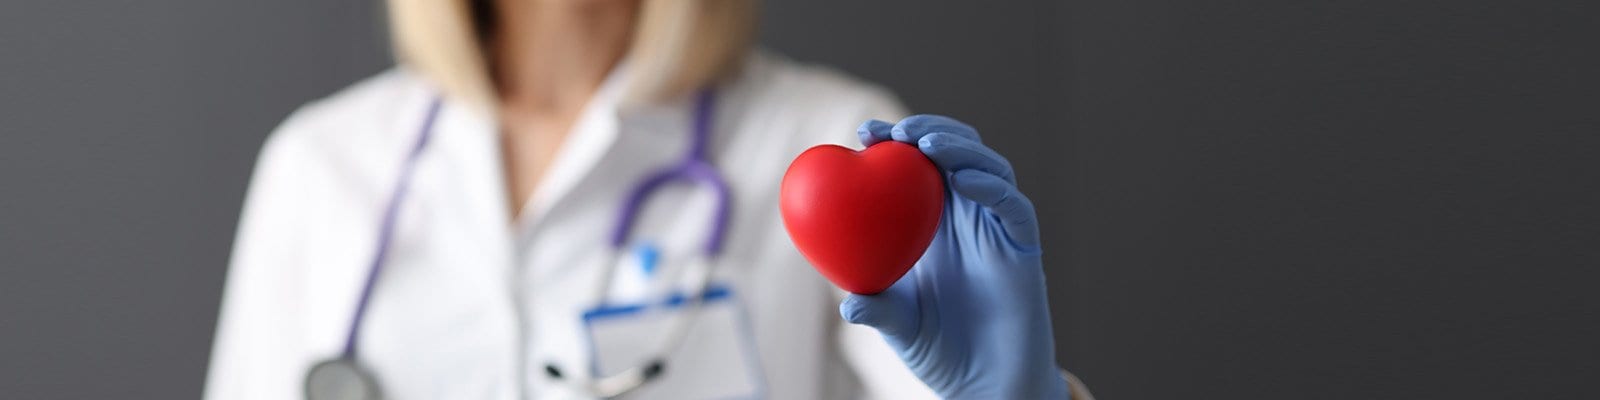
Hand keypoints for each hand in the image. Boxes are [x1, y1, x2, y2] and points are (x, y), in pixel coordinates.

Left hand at [841, 115, 1068, 398]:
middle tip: (894, 131)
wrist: (986, 383)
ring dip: (959, 148)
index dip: (894, 143)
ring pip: (988, 167)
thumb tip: (847, 302)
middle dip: (926, 131)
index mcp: (931, 223)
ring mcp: (997, 229)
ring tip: (926, 145)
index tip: (864, 133)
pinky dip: (991, 187)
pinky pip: (1014, 207)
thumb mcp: (897, 325)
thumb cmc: (939, 349)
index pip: (915, 167)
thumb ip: (876, 308)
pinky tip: (963, 180)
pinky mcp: (1024, 247)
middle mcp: (966, 217)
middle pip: (955, 152)